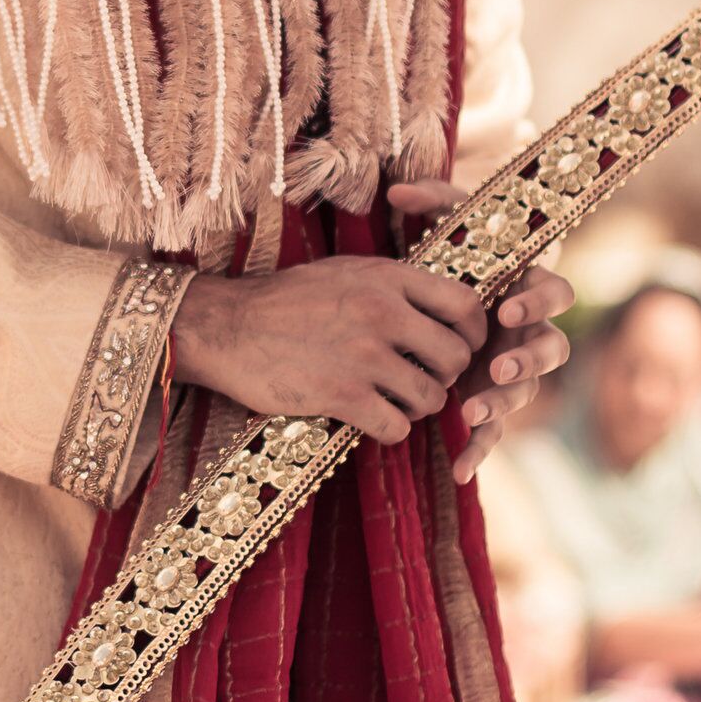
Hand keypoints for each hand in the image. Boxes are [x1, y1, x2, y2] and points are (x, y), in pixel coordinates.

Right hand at [170, 246, 486, 447]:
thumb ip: (392, 285)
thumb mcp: (344, 272)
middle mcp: (383, 313)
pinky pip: (397, 427)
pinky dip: (390, 429)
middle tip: (422, 379)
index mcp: (387, 278)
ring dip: (416, 406)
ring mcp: (365, 356)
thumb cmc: (283, 300)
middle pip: (456, 357)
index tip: (463, 346)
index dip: (474, 332)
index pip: (465, 304)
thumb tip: (438, 303)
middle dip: (445, 375)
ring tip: (392, 400)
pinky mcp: (343, 395)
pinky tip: (371, 419)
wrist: (226, 328)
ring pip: (431, 397)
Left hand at [384, 182, 576, 476]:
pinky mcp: (490, 401)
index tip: (510, 308)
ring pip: (525, 393)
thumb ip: (433, 202)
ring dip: (503, 403)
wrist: (430, 306)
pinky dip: (479, 452)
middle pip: (551, 350)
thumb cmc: (452, 259)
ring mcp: (511, 371)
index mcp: (526, 289)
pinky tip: (460, 469)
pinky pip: (493, 433)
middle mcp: (527, 333)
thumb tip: (399, 191)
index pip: (556, 294)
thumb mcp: (449, 227)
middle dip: (528, 360)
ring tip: (472, 411)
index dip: (540, 302)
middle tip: (498, 366)